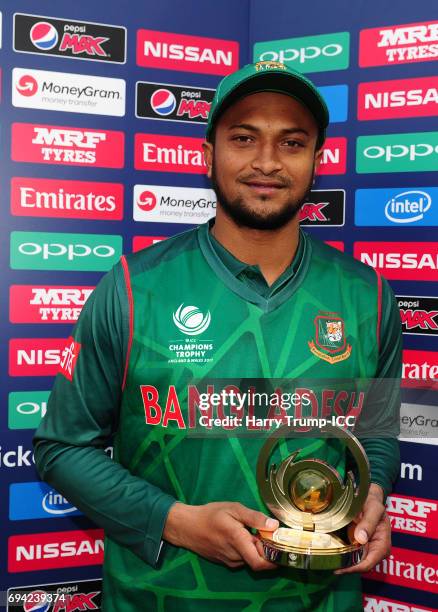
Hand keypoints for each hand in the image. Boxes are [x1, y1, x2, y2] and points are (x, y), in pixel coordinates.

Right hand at [163, 501, 278, 570]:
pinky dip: (245, 550)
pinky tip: (239, 536)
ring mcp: (229, 561)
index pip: (261, 563)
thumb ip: (254, 517)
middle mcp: (235, 556)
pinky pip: (241, 559)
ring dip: (254, 549)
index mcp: (238, 541)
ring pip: (249, 559)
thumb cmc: (210, 514)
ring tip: (249, 531)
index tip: (278, 544)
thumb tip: (274, 526)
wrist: (187, 526)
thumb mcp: (233, 509)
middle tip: (264, 533)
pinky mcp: (225, 562)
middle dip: (265, 549)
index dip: (274, 559)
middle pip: (258, 560)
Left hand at [335, 483, 390, 574]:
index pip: (368, 563)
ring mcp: (366, 547)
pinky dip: (342, 553)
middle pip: (360, 564)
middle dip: (346, 566)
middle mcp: (375, 549)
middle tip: (329, 564)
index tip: (339, 568)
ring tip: (327, 559)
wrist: (369, 496)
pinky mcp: (358, 543)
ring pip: (354, 560)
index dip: (354, 567)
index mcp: (383, 544)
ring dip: (342, 561)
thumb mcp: (374, 508)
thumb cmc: (374, 501)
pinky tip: (331, 551)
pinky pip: (350, 552)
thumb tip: (361, 539)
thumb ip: (369, 522)